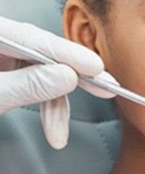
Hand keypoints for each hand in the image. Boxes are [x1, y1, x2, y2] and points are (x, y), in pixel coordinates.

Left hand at [0, 16, 112, 148]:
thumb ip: (25, 85)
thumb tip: (67, 76)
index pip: (34, 39)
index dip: (69, 54)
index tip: (96, 68)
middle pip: (42, 54)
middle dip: (72, 78)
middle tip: (106, 89)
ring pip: (39, 73)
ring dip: (54, 104)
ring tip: (59, 133)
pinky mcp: (2, 74)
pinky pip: (31, 84)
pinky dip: (42, 106)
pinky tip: (51, 125)